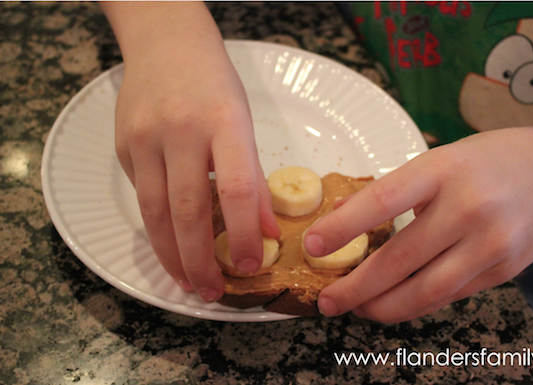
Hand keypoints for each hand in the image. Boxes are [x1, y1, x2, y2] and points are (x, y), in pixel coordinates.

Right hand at [104, 2, 279, 301]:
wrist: (164, 43)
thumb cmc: (214, 84)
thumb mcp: (244, 122)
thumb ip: (254, 177)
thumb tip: (268, 230)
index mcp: (223, 121)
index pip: (235, 188)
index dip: (243, 233)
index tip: (251, 265)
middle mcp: (180, 130)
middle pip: (187, 210)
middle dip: (199, 260)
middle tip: (210, 292)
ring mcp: (144, 138)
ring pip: (155, 212)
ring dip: (171, 255)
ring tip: (187, 281)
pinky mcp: (123, 146)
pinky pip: (143, 195)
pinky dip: (158, 225)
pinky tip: (171, 242)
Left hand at [303, 127, 532, 321]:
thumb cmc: (487, 163)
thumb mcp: (439, 160)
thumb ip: (394, 189)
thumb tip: (342, 215)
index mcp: (441, 170)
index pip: (382, 200)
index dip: (343, 227)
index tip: (312, 246)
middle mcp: (467, 207)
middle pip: (400, 258)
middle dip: (357, 287)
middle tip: (327, 301)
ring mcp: (490, 243)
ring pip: (426, 290)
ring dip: (384, 307)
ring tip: (357, 309)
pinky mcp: (504, 270)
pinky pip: (450, 295)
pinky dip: (416, 303)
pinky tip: (395, 303)